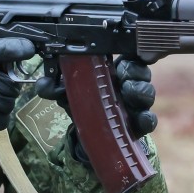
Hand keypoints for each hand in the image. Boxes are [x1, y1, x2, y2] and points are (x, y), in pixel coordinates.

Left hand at [35, 56, 157, 163]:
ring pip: (148, 93)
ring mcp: (135, 105)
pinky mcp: (138, 126)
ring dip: (140, 91)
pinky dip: (147, 118)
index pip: (129, 57)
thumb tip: (43, 84)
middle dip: (136, 72)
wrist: (86, 137)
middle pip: (142, 72)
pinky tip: (140, 118)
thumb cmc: (82, 107)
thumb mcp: (67, 94)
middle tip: (124, 76)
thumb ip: (55, 87)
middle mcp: (127, 86)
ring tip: (128, 91)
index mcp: (113, 73)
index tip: (126, 58)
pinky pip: (150, 120)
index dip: (132, 55)